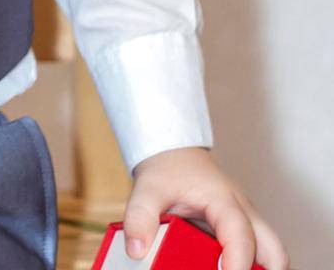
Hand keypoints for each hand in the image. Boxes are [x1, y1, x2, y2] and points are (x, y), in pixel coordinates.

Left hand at [125, 147, 287, 269]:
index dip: (238, 262)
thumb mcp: (148, 189)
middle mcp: (243, 213)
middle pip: (274, 251)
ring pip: (271, 254)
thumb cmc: (167, 170)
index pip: (241, 235)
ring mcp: (246, 223)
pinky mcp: (240, 232)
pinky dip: (247, 265)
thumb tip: (137, 250)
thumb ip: (140, 216)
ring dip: (259, 269)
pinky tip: (221, 268)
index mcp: (224, 201)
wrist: (173, 153)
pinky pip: (256, 255)